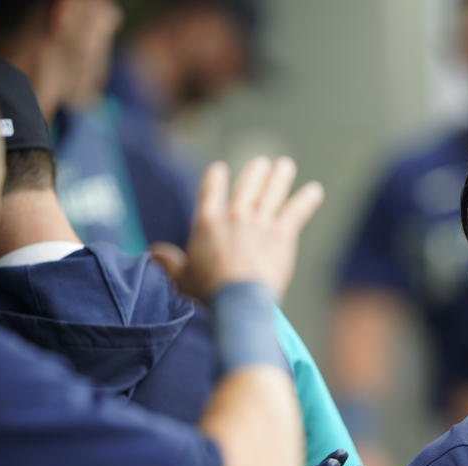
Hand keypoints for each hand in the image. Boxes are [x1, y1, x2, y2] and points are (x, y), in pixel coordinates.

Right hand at [150, 157, 323, 301]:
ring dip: (279, 177)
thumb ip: (167, 261)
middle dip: (255, 173)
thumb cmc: (206, 293)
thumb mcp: (181, 277)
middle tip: (262, 163)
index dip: (216, 178)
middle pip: (246, 185)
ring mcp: (259, 223)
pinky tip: (315, 190)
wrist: (237, 301)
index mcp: (206, 222)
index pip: (210, 190)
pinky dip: (307, 199)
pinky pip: (296, 211)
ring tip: (285, 166)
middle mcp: (234, 215)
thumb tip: (151, 252)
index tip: (219, 169)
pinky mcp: (281, 234)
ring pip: (272, 192)